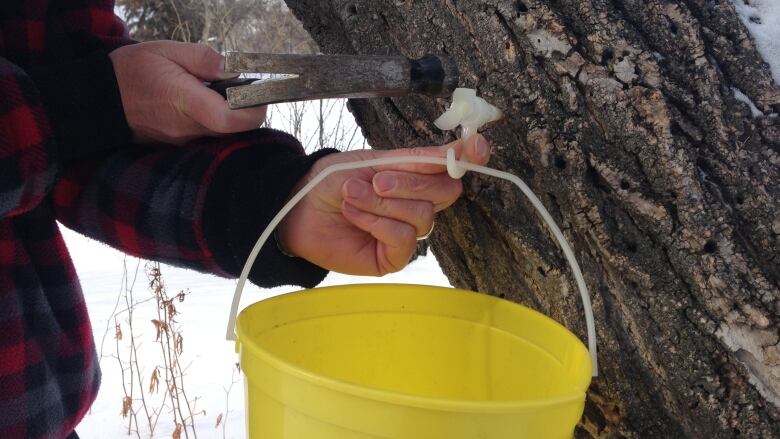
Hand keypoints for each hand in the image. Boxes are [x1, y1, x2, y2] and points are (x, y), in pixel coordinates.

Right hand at [109, 41, 267, 143]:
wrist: (98, 99)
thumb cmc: (131, 72)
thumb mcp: (166, 51)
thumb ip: (204, 58)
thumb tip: (232, 69)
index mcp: (185, 102)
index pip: (232, 119)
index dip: (254, 110)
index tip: (260, 95)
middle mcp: (186, 128)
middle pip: (234, 129)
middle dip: (245, 110)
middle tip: (241, 88)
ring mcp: (182, 140)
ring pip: (221, 133)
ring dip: (228, 114)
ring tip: (216, 91)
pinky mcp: (178, 144)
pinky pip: (206, 135)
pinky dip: (211, 120)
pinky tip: (202, 103)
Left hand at [277, 135, 490, 275]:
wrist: (298, 206)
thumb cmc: (333, 182)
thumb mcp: (376, 161)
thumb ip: (421, 159)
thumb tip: (468, 146)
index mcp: (416, 177)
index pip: (453, 169)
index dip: (468, 158)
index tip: (478, 147)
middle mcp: (417, 205)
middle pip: (447, 194)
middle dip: (411, 183)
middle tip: (377, 180)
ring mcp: (406, 233)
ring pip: (422, 217)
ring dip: (383, 204)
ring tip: (352, 196)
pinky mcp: (392, 258)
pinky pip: (404, 239)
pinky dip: (378, 223)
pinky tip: (355, 216)